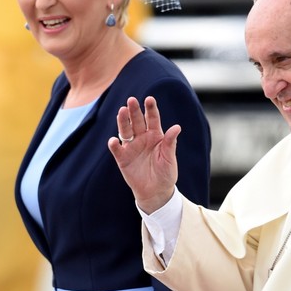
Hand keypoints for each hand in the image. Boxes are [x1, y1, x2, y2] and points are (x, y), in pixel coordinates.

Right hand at [108, 96, 179, 213]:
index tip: (149, 99)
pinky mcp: (122, 158)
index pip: (153, 119)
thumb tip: (177, 127)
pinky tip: (114, 140)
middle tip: (131, 100)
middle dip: (134, 111)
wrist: (156, 192)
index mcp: (156, 135)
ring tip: (121, 112)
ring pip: (126, 131)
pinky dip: (114, 145)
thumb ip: (170, 142)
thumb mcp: (169, 157)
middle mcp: (142, 138)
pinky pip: (117, 150)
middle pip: (137, 121)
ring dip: (123, 122)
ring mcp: (131, 147)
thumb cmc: (166, 173)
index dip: (150, 109)